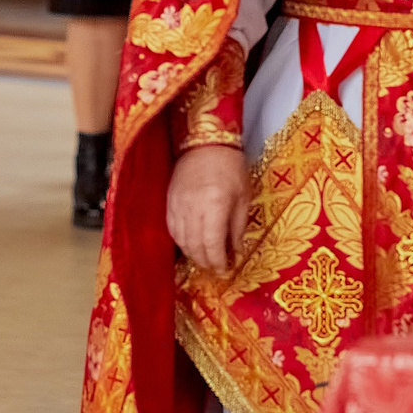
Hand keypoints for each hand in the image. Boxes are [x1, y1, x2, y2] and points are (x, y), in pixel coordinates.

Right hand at [167, 144, 247, 275]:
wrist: (206, 142)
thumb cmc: (231, 167)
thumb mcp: (243, 196)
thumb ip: (237, 226)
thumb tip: (234, 251)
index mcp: (215, 205)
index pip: (212, 244)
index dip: (218, 262)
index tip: (225, 270)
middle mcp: (193, 207)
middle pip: (195, 245)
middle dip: (206, 261)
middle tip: (216, 268)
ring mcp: (178, 204)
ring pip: (181, 240)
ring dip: (193, 254)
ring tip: (205, 259)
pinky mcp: (170, 201)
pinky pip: (172, 228)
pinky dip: (181, 241)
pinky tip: (190, 245)